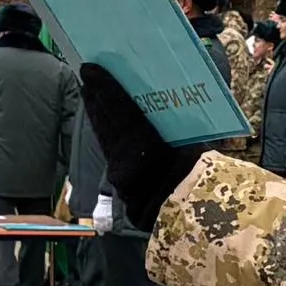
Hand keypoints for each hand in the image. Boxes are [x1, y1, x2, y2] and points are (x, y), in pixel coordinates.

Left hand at [75, 65, 203, 227]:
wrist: (192, 217)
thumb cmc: (199, 176)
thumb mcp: (192, 143)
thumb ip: (172, 125)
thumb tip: (161, 102)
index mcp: (145, 144)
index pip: (119, 108)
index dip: (103, 87)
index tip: (89, 68)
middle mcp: (126, 158)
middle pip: (106, 121)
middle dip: (95, 98)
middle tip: (86, 77)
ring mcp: (120, 174)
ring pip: (103, 138)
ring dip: (95, 116)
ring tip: (89, 96)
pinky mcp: (119, 185)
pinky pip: (108, 153)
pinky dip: (103, 136)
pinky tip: (103, 127)